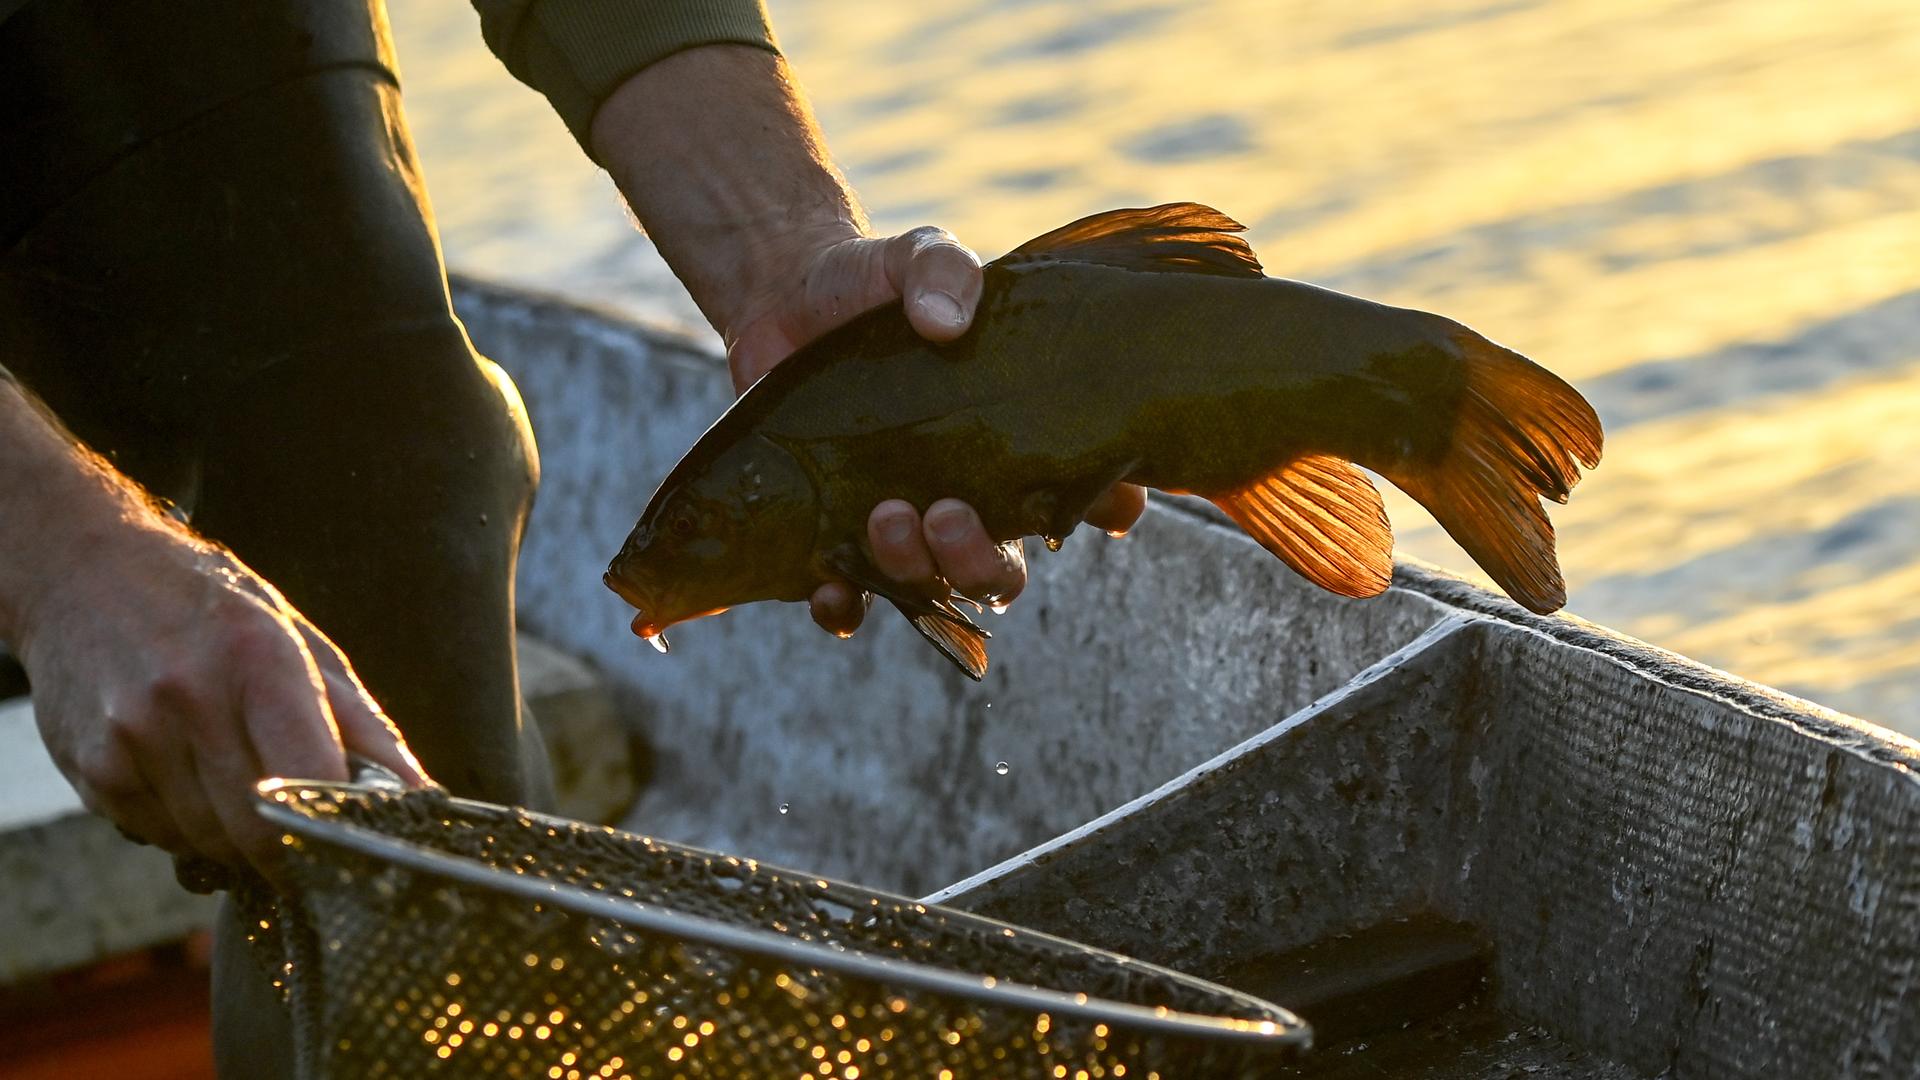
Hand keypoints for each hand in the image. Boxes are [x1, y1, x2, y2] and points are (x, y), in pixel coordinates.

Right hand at [15, 523, 426, 885]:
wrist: (81, 574)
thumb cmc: (213, 609)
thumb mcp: (304, 644)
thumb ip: (365, 728)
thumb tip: (423, 797)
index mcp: (260, 660)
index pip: (309, 782)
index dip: (335, 832)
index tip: (351, 847)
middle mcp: (190, 699)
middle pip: (256, 833)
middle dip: (287, 849)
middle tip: (299, 828)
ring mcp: (132, 737)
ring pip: (207, 845)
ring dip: (235, 840)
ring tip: (235, 780)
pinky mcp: (91, 770)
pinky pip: (159, 837)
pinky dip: (185, 828)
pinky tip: (185, 775)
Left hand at [722, 226, 1147, 636]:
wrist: (784, 298)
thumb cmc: (874, 282)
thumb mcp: (917, 257)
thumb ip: (944, 271)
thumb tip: (945, 323)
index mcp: (1013, 440)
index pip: (1089, 493)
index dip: (1108, 510)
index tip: (1101, 500)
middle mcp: (967, 496)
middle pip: (1001, 569)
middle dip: (980, 559)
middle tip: (947, 511)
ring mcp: (902, 520)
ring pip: (931, 586)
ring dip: (917, 570)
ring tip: (886, 517)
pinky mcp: (834, 533)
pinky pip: (849, 600)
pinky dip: (842, 607)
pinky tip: (829, 585)